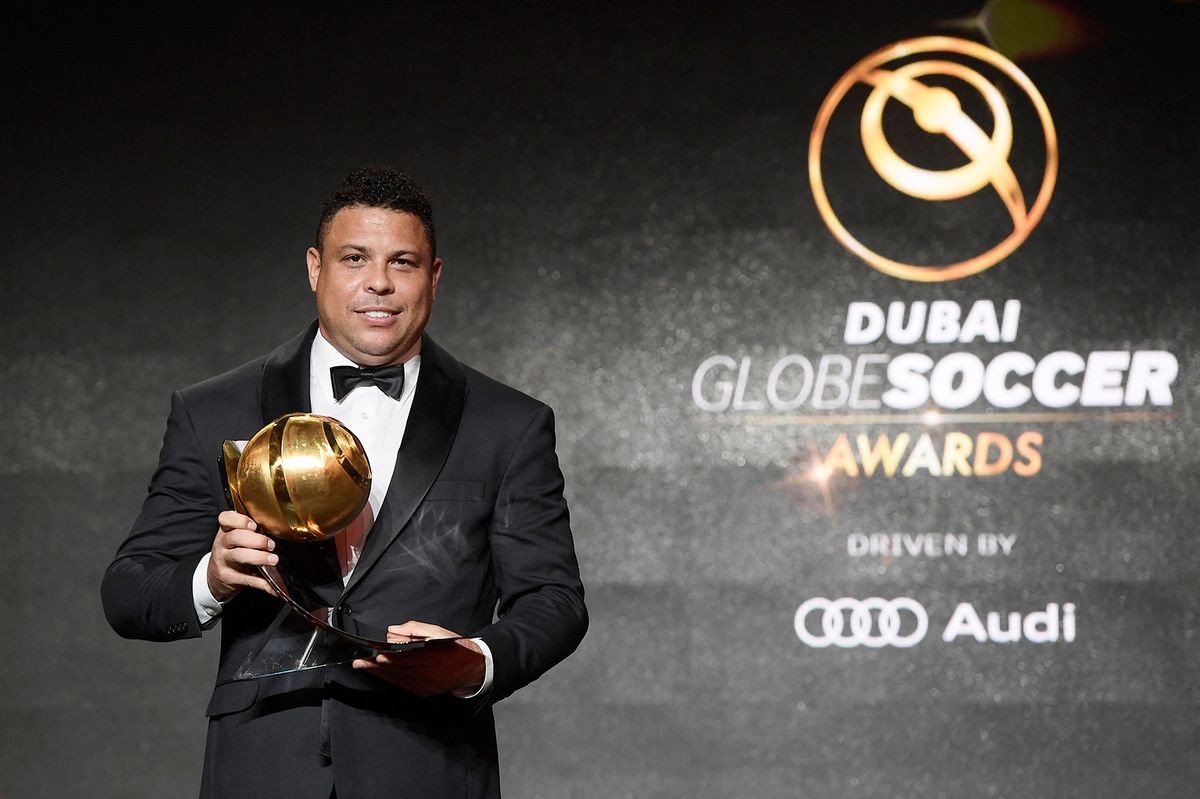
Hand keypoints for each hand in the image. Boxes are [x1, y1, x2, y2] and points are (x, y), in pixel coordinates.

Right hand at [206, 510, 278, 600]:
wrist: (214, 577)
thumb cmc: (231, 553)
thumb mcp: (234, 540)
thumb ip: (248, 532)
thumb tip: (275, 529)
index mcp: (225, 531)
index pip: (225, 519)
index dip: (239, 520)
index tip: (254, 525)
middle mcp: (222, 544)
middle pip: (236, 537)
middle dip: (256, 540)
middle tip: (271, 545)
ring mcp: (224, 561)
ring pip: (240, 556)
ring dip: (259, 557)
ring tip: (273, 560)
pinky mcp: (228, 577)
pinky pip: (246, 579)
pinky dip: (261, 582)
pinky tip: (272, 585)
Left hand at [352, 621, 485, 696]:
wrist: (472, 668)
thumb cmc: (456, 647)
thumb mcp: (440, 632)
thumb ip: (416, 629)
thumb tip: (394, 631)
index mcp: (434, 658)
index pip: (407, 658)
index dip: (390, 657)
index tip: (375, 654)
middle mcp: (429, 675)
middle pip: (398, 670)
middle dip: (377, 666)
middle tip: (359, 662)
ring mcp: (425, 686)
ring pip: (397, 680)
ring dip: (379, 673)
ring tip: (363, 667)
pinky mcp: (423, 692)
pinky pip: (402, 685)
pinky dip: (389, 679)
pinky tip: (380, 673)